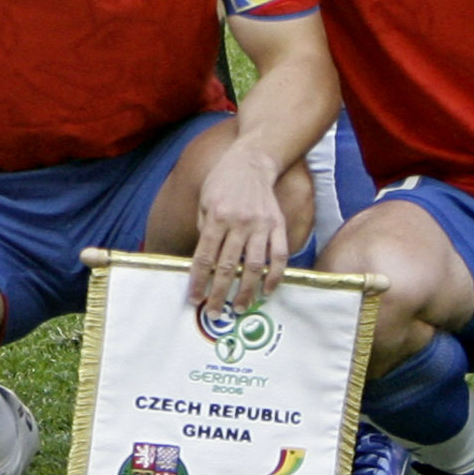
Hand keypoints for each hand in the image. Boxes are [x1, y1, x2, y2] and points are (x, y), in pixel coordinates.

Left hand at [188, 140, 289, 313]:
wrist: (251, 162)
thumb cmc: (222, 182)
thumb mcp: (203, 201)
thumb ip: (203, 229)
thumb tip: (203, 261)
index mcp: (216, 217)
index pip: (204, 256)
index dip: (198, 280)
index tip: (194, 298)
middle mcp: (239, 222)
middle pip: (228, 266)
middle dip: (219, 292)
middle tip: (214, 312)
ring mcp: (261, 225)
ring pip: (254, 265)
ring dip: (247, 290)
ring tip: (240, 308)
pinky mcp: (278, 225)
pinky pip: (280, 255)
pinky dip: (275, 275)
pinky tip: (268, 290)